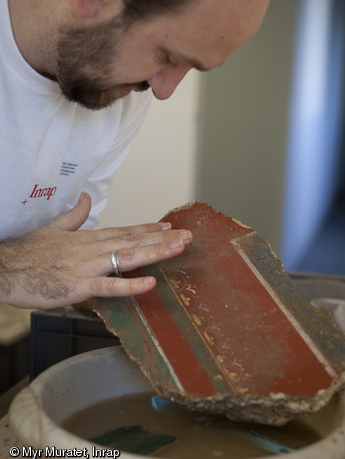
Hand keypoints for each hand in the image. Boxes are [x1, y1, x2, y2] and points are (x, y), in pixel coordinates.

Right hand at [0, 193, 191, 308]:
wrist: (6, 269)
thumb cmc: (28, 253)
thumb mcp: (54, 229)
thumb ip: (75, 216)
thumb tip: (88, 199)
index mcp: (88, 238)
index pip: (125, 231)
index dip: (148, 228)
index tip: (169, 226)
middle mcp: (93, 249)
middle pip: (133, 241)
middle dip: (162, 238)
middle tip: (187, 236)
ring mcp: (88, 266)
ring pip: (128, 257)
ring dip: (155, 252)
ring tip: (178, 249)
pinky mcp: (79, 285)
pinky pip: (109, 285)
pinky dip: (130, 284)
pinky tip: (150, 283)